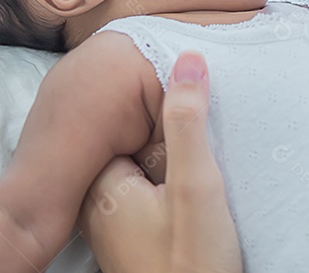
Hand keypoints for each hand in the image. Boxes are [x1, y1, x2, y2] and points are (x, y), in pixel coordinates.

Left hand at [78, 52, 241, 272]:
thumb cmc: (193, 260)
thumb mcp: (198, 182)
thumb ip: (189, 120)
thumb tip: (188, 57)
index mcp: (104, 185)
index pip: (134, 128)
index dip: (169, 125)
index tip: (198, 133)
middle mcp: (101, 208)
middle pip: (142, 151)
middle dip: (174, 148)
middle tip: (205, 168)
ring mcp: (118, 231)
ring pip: (150, 178)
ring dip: (178, 173)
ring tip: (207, 190)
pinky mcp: (137, 246)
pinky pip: (154, 203)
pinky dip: (175, 199)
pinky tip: (199, 214)